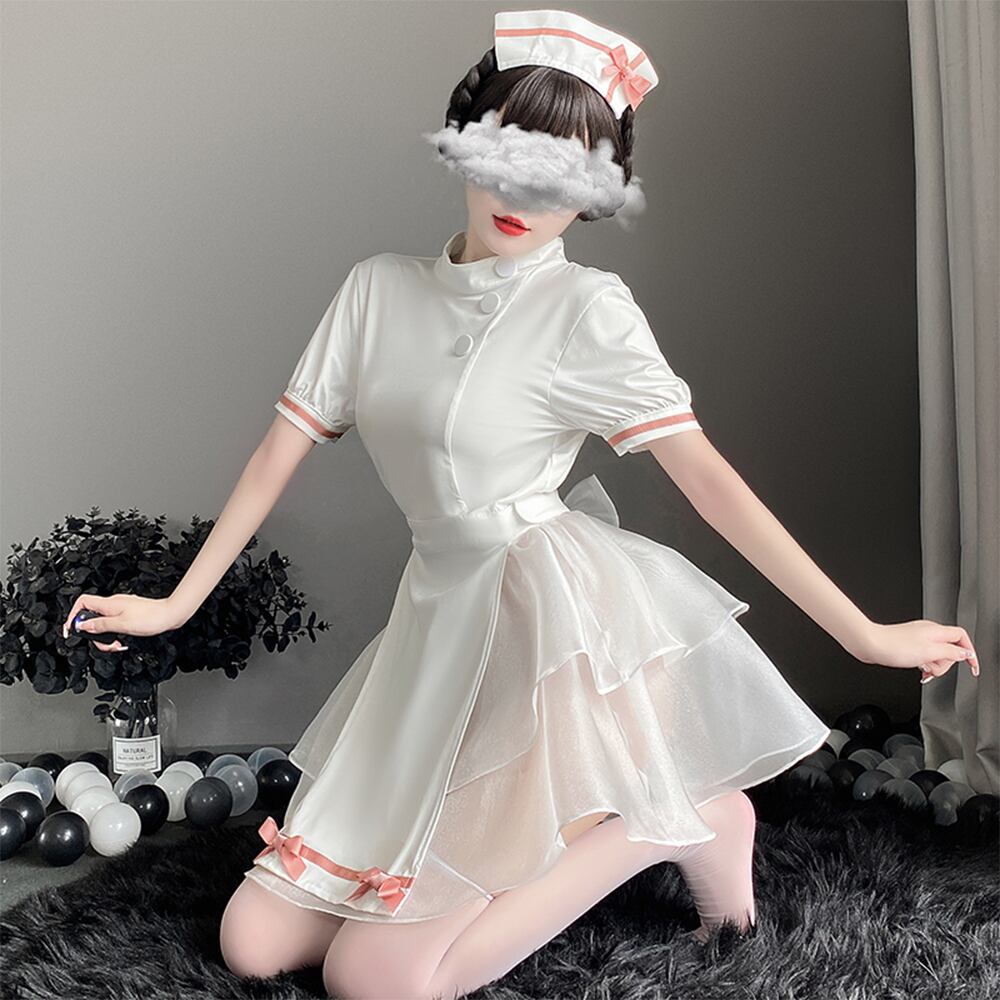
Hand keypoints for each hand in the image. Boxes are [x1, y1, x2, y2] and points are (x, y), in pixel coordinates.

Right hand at [61, 593, 183, 652]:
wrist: (171, 615)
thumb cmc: (151, 618)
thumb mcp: (121, 625)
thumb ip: (101, 625)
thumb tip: (82, 626)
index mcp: (109, 604)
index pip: (82, 603)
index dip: (73, 615)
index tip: (72, 630)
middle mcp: (114, 604)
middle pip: (91, 617)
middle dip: (94, 634)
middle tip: (104, 644)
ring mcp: (121, 609)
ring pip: (103, 623)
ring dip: (106, 637)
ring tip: (116, 645)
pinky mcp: (129, 614)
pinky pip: (114, 624)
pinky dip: (115, 634)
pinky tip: (122, 640)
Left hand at [852, 619, 978, 682]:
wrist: (870, 645)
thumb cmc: (894, 646)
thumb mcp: (929, 652)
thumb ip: (951, 652)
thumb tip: (966, 654)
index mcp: (936, 631)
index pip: (962, 637)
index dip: (970, 652)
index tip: (972, 668)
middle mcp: (928, 632)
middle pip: (950, 649)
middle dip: (945, 663)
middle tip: (933, 668)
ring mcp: (918, 638)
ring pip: (937, 655)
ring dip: (933, 666)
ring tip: (922, 669)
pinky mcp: (909, 645)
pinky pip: (925, 656)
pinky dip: (924, 665)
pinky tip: (918, 670)